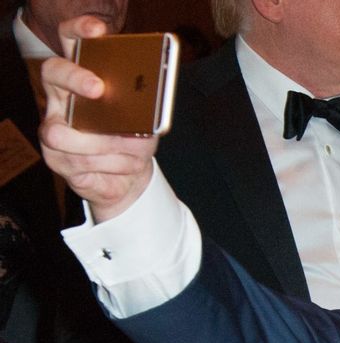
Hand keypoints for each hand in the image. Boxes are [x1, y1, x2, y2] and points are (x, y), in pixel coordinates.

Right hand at [38, 15, 157, 221]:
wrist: (130, 176)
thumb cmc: (134, 138)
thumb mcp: (147, 120)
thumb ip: (143, 107)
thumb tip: (143, 110)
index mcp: (83, 77)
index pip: (70, 40)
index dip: (79, 30)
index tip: (99, 30)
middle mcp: (61, 97)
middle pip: (53, 72)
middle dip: (75, 78)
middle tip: (99, 89)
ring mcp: (53, 127)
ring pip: (62, 132)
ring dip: (106, 143)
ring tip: (136, 150)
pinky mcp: (55, 159)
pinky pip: (78, 162)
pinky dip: (113, 165)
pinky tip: (129, 165)